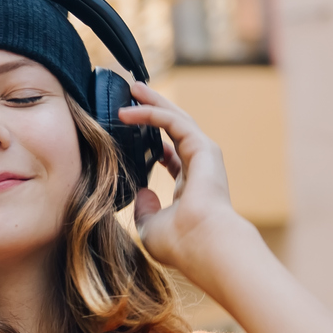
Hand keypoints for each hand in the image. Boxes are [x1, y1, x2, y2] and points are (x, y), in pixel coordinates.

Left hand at [119, 81, 257, 294]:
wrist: (203, 245)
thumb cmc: (181, 243)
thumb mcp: (151, 227)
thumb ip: (146, 209)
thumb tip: (142, 193)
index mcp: (189, 186)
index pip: (171, 155)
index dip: (151, 141)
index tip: (130, 129)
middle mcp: (199, 167)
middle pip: (173, 129)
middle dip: (152, 109)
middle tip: (132, 93)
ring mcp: (203, 155)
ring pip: (175, 118)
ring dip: (152, 102)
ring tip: (132, 87)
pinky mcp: (203, 147)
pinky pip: (172, 122)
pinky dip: (151, 112)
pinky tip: (128, 110)